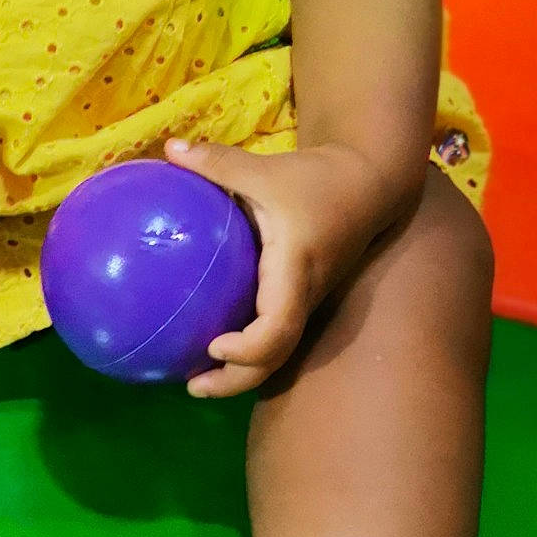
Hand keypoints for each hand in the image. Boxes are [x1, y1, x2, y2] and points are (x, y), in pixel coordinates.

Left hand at [164, 137, 407, 397]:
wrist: (369, 184)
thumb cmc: (318, 179)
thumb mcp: (265, 168)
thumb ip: (216, 162)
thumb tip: (167, 150)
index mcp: (295, 271)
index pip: (277, 328)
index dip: (247, 348)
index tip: (213, 345)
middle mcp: (303, 296)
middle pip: (276, 357)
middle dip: (236, 381)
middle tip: (192, 386)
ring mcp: (306, 302)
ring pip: (278, 352)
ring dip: (241, 371)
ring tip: (197, 375)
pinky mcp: (303, 297)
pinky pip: (276, 334)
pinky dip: (249, 348)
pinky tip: (214, 339)